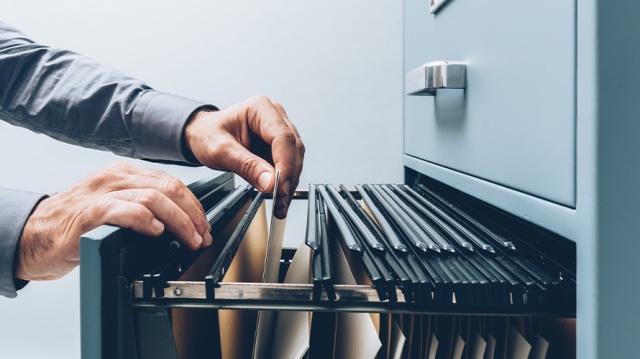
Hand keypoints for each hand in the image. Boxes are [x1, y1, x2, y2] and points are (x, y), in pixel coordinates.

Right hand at [14, 162, 211, 280]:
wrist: (34, 236)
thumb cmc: (75, 224)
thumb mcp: (114, 206)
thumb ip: (141, 205)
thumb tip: (178, 221)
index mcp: (124, 174)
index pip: (171, 182)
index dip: (194, 205)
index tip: (204, 225)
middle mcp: (114, 177)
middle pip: (169, 187)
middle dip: (193, 214)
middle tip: (202, 235)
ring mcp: (101, 193)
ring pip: (153, 197)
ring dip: (178, 221)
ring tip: (188, 239)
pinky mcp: (88, 213)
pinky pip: (125, 210)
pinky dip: (147, 220)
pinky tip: (156, 232)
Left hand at [185, 95, 304, 218]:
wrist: (202, 135)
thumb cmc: (207, 134)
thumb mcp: (221, 151)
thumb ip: (246, 166)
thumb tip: (270, 182)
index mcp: (260, 109)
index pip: (283, 138)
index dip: (285, 165)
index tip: (280, 187)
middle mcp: (275, 116)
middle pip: (293, 149)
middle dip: (289, 178)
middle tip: (280, 200)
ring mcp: (278, 130)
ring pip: (295, 159)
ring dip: (289, 183)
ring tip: (279, 203)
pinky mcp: (279, 145)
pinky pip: (288, 164)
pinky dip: (284, 182)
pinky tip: (278, 196)